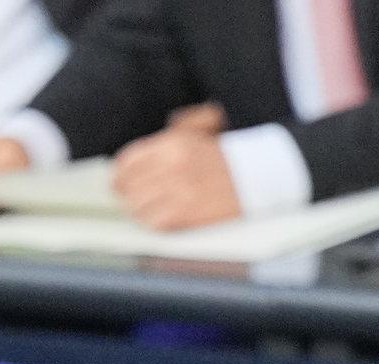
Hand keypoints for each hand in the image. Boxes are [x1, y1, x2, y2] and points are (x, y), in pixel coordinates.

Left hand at [111, 106, 238, 231]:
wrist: (258, 176)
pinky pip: (153, 222)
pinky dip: (153, 222)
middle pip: (129, 186)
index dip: (119, 175)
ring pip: (137, 206)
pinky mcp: (186, 213)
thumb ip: (179, 126)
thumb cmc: (228, 154)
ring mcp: (178, 190)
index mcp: (172, 142)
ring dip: (140, 209)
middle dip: (128, 194)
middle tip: (133, 199)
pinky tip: (162, 218)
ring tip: (149, 208)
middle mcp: (171, 165)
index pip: (128, 161)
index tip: (119, 183)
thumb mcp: (204, 127)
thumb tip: (156, 135)